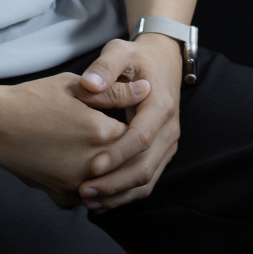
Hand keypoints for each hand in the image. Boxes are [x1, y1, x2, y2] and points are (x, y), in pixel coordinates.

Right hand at [0, 71, 150, 207]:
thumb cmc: (33, 99)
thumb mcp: (75, 87)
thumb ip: (114, 91)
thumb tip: (147, 90)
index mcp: (101, 134)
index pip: (136, 135)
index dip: (134, 124)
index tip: (128, 116)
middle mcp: (94, 165)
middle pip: (126, 162)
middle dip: (125, 149)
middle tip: (115, 133)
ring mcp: (78, 184)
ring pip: (110, 182)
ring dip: (112, 170)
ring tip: (104, 152)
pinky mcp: (62, 195)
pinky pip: (89, 194)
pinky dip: (92, 183)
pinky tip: (85, 167)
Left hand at [77, 34, 182, 212]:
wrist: (162, 61)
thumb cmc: (136, 57)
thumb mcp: (120, 51)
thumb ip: (105, 67)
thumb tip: (89, 84)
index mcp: (160, 105)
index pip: (140, 137)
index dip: (117, 154)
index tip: (92, 167)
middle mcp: (168, 129)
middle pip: (146, 166)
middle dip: (115, 183)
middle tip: (84, 191)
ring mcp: (167, 143)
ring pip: (148, 179)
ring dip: (120, 194)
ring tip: (89, 201)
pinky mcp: (161, 151)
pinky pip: (147, 179)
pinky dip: (126, 193)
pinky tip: (102, 200)